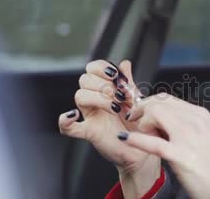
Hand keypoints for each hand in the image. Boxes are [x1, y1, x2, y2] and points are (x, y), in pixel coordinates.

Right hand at [58, 60, 160, 196]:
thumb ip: (128, 82)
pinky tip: (73, 115)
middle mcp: (95, 100)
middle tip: (119, 95)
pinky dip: (66, 120)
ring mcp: (90, 115)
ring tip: (115, 107)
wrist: (143, 146)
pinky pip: (68, 128)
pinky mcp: (89, 132)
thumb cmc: (139, 122)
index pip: (93, 69)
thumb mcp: (137, 99)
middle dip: (103, 84)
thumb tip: (124, 63)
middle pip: (85, 79)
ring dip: (98, 98)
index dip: (101, 67)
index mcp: (105, 89)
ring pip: (79, 96)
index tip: (115, 75)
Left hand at [118, 93, 209, 198]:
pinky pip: (153, 143)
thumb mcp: (205, 137)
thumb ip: (187, 126)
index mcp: (200, 116)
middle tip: (134, 120)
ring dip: (141, 122)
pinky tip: (126, 139)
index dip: (149, 103)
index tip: (141, 111)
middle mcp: (195, 122)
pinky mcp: (181, 157)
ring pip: (156, 115)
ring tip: (138, 132)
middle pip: (159, 103)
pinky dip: (137, 139)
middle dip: (141, 109)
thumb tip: (164, 121)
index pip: (168, 98)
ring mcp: (188, 138)